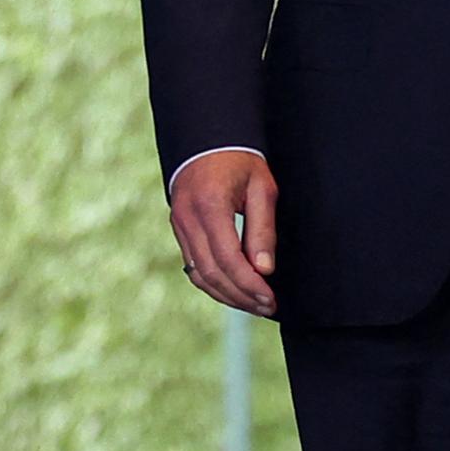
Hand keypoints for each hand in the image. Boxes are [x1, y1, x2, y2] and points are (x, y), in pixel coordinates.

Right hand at [167, 149, 278, 315]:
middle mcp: (188, 218)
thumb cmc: (239, 162)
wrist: (206, 143)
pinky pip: (193, 266)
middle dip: (241, 296)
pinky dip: (213, 284)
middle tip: (267, 307)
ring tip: (254, 305)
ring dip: (227, 295)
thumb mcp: (261, 188)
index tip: (270, 298)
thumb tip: (264, 269)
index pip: (228, 258)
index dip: (249, 284)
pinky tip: (234, 292)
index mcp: (210, 205)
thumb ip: (263, 230)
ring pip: (199, 274)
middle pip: (212, 272)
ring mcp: (179, 226)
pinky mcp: (179, 232)